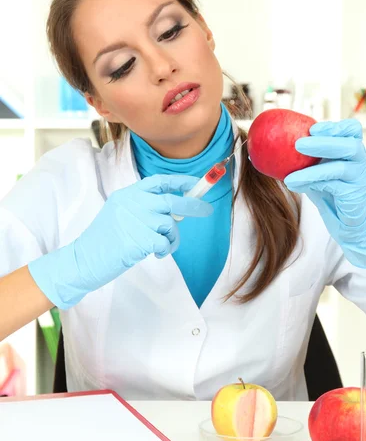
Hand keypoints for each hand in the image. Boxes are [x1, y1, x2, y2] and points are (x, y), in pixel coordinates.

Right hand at [28, 175, 212, 308]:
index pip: (158, 181)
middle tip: (206, 210)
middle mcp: (133, 203)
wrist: (83, 260)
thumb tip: (176, 210)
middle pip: (172, 200)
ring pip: (170, 225)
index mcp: (128, 195)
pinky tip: (155, 253)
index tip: (195, 183)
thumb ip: (143, 208)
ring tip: (159, 246)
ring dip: (171, 238)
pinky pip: (166, 242)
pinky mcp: (141, 238)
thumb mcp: (120, 214)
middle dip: (193, 204)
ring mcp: (137, 220)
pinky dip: (165, 249)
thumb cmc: (104, 241)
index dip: (179, 180)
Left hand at [284, 119, 365, 269]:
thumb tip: (255, 151)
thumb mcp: (312, 168)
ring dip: (312, 170)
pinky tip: (294, 185)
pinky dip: (312, 185)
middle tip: (298, 144)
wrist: (342, 217)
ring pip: (340, 168)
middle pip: (350, 145)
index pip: (352, 128)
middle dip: (324, 143)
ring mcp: (361, 177)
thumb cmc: (325, 187)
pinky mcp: (356, 194)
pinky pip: (333, 187)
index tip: (312, 128)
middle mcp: (361, 159)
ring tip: (288, 176)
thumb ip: (296, 156)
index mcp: (351, 147)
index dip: (335, 126)